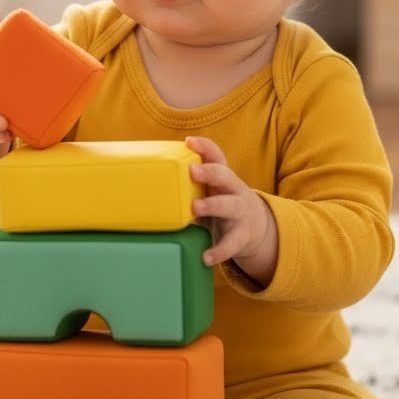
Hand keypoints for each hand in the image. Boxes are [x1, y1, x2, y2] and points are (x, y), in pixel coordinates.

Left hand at [186, 135, 277, 283]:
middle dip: (210, 172)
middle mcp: (234, 191)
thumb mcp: (209, 191)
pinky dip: (219, 250)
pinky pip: (231, 243)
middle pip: (226, 176)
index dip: (205, 147)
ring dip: (213, 205)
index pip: (217, 156)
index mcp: (223, 177)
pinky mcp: (241, 235)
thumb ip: (187, 186)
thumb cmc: (221, 203)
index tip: (189, 141)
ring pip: (230, 206)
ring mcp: (240, 213)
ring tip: (196, 208)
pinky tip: (207, 257)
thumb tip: (143, 185)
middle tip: (192, 171)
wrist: (256, 228)